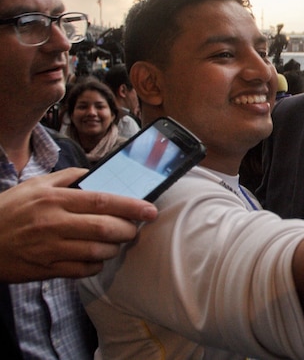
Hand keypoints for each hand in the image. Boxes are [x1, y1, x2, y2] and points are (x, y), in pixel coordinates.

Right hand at [0, 168, 157, 282]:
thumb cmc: (9, 210)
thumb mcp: (35, 185)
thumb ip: (67, 177)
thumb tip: (95, 173)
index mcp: (55, 200)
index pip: (103, 201)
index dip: (131, 206)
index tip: (149, 210)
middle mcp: (54, 224)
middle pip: (105, 228)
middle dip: (128, 230)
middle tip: (135, 228)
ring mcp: (50, 249)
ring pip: (97, 251)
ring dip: (114, 248)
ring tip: (116, 241)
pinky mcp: (46, 268)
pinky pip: (82, 270)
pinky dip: (96, 265)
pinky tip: (97, 258)